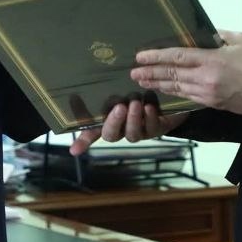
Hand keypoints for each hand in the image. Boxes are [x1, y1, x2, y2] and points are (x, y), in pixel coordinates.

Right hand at [69, 103, 188, 155]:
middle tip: (119, 107)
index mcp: (110, 121)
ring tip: (135, 103)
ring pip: (132, 134)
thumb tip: (78, 96)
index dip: (83, 141)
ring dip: (133, 119)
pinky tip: (149, 106)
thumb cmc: (138, 92)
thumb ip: (103, 95)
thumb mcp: (119, 91)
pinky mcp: (158, 129)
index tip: (73, 149)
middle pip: (111, 135)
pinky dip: (150, 117)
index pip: (91, 133)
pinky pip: (152, 128)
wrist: (168, 94)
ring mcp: (140, 131)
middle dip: (114, 122)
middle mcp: (122, 129)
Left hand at [131, 31, 241, 114]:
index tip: (141, 56)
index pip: (178, 57)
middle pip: (172, 75)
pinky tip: (163, 90)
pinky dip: (173, 92)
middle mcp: (206, 78)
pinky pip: (188, 97)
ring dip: (157, 85)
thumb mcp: (239, 39)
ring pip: (177, 88)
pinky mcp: (212, 104)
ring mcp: (208, 94)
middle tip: (133, 72)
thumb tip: (200, 34)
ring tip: (141, 81)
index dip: (156, 56)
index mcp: (212, 60)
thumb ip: (217, 36)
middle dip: (150, 73)